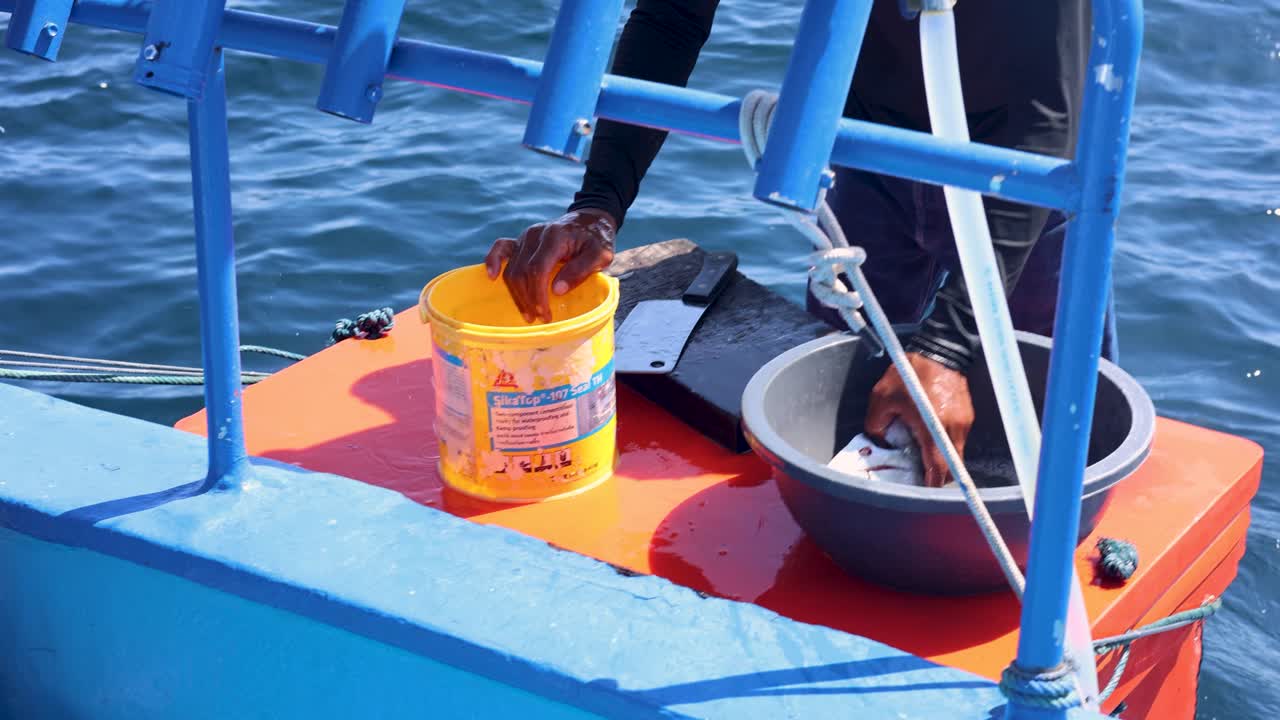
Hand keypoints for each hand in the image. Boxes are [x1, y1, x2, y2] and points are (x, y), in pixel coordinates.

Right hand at [485, 208, 617, 322]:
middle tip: (540, 318)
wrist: (589, 221)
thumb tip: (557, 290)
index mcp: (554, 236)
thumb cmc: (596, 240)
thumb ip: (581, 270)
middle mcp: (535, 235)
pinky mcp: (520, 240)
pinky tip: (491, 277)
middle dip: (528, 299)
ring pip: (511, 269)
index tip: (545, 315)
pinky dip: (492, 262)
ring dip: (516, 294)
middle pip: (521, 272)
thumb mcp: (600, 254)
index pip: (538, 269)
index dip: (538, 295)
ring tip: (528, 313)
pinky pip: (501, 248)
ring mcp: (524, 237)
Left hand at [865, 352, 973, 487]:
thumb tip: (879, 441)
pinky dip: (945, 444)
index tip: (922, 489)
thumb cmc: (910, 373)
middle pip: (951, 466)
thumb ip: (876, 424)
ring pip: (955, 453)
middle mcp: (954, 430)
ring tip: (922, 454)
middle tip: (919, 475)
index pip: (939, 468)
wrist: (941, 350)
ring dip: (941, 458)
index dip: (931, 484)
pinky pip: (957, 439)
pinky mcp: (967, 416)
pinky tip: (930, 435)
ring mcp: (964, 423)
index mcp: (933, 428)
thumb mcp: (881, 397)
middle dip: (936, 474)